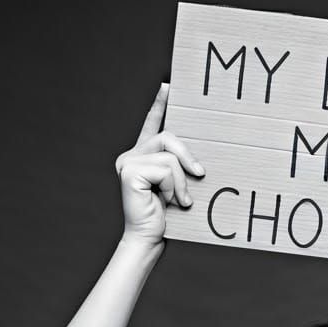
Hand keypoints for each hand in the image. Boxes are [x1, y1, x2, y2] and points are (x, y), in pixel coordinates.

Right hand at [114, 83, 205, 247]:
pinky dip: (175, 187)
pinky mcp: (129, 171)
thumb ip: (182, 168)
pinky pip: (166, 168)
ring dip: (182, 181)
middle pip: (167, 137)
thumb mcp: (180, 186)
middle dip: (187, 157)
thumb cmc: (168, 218)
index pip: (152, 124)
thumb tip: (200, 162)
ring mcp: (127, 162)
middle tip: (200, 175)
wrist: (149, 239)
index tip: (169, 86)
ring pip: (169, 156)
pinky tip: (171, 202)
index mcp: (143, 156)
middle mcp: (131, 155)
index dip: (160, 105)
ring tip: (180, 200)